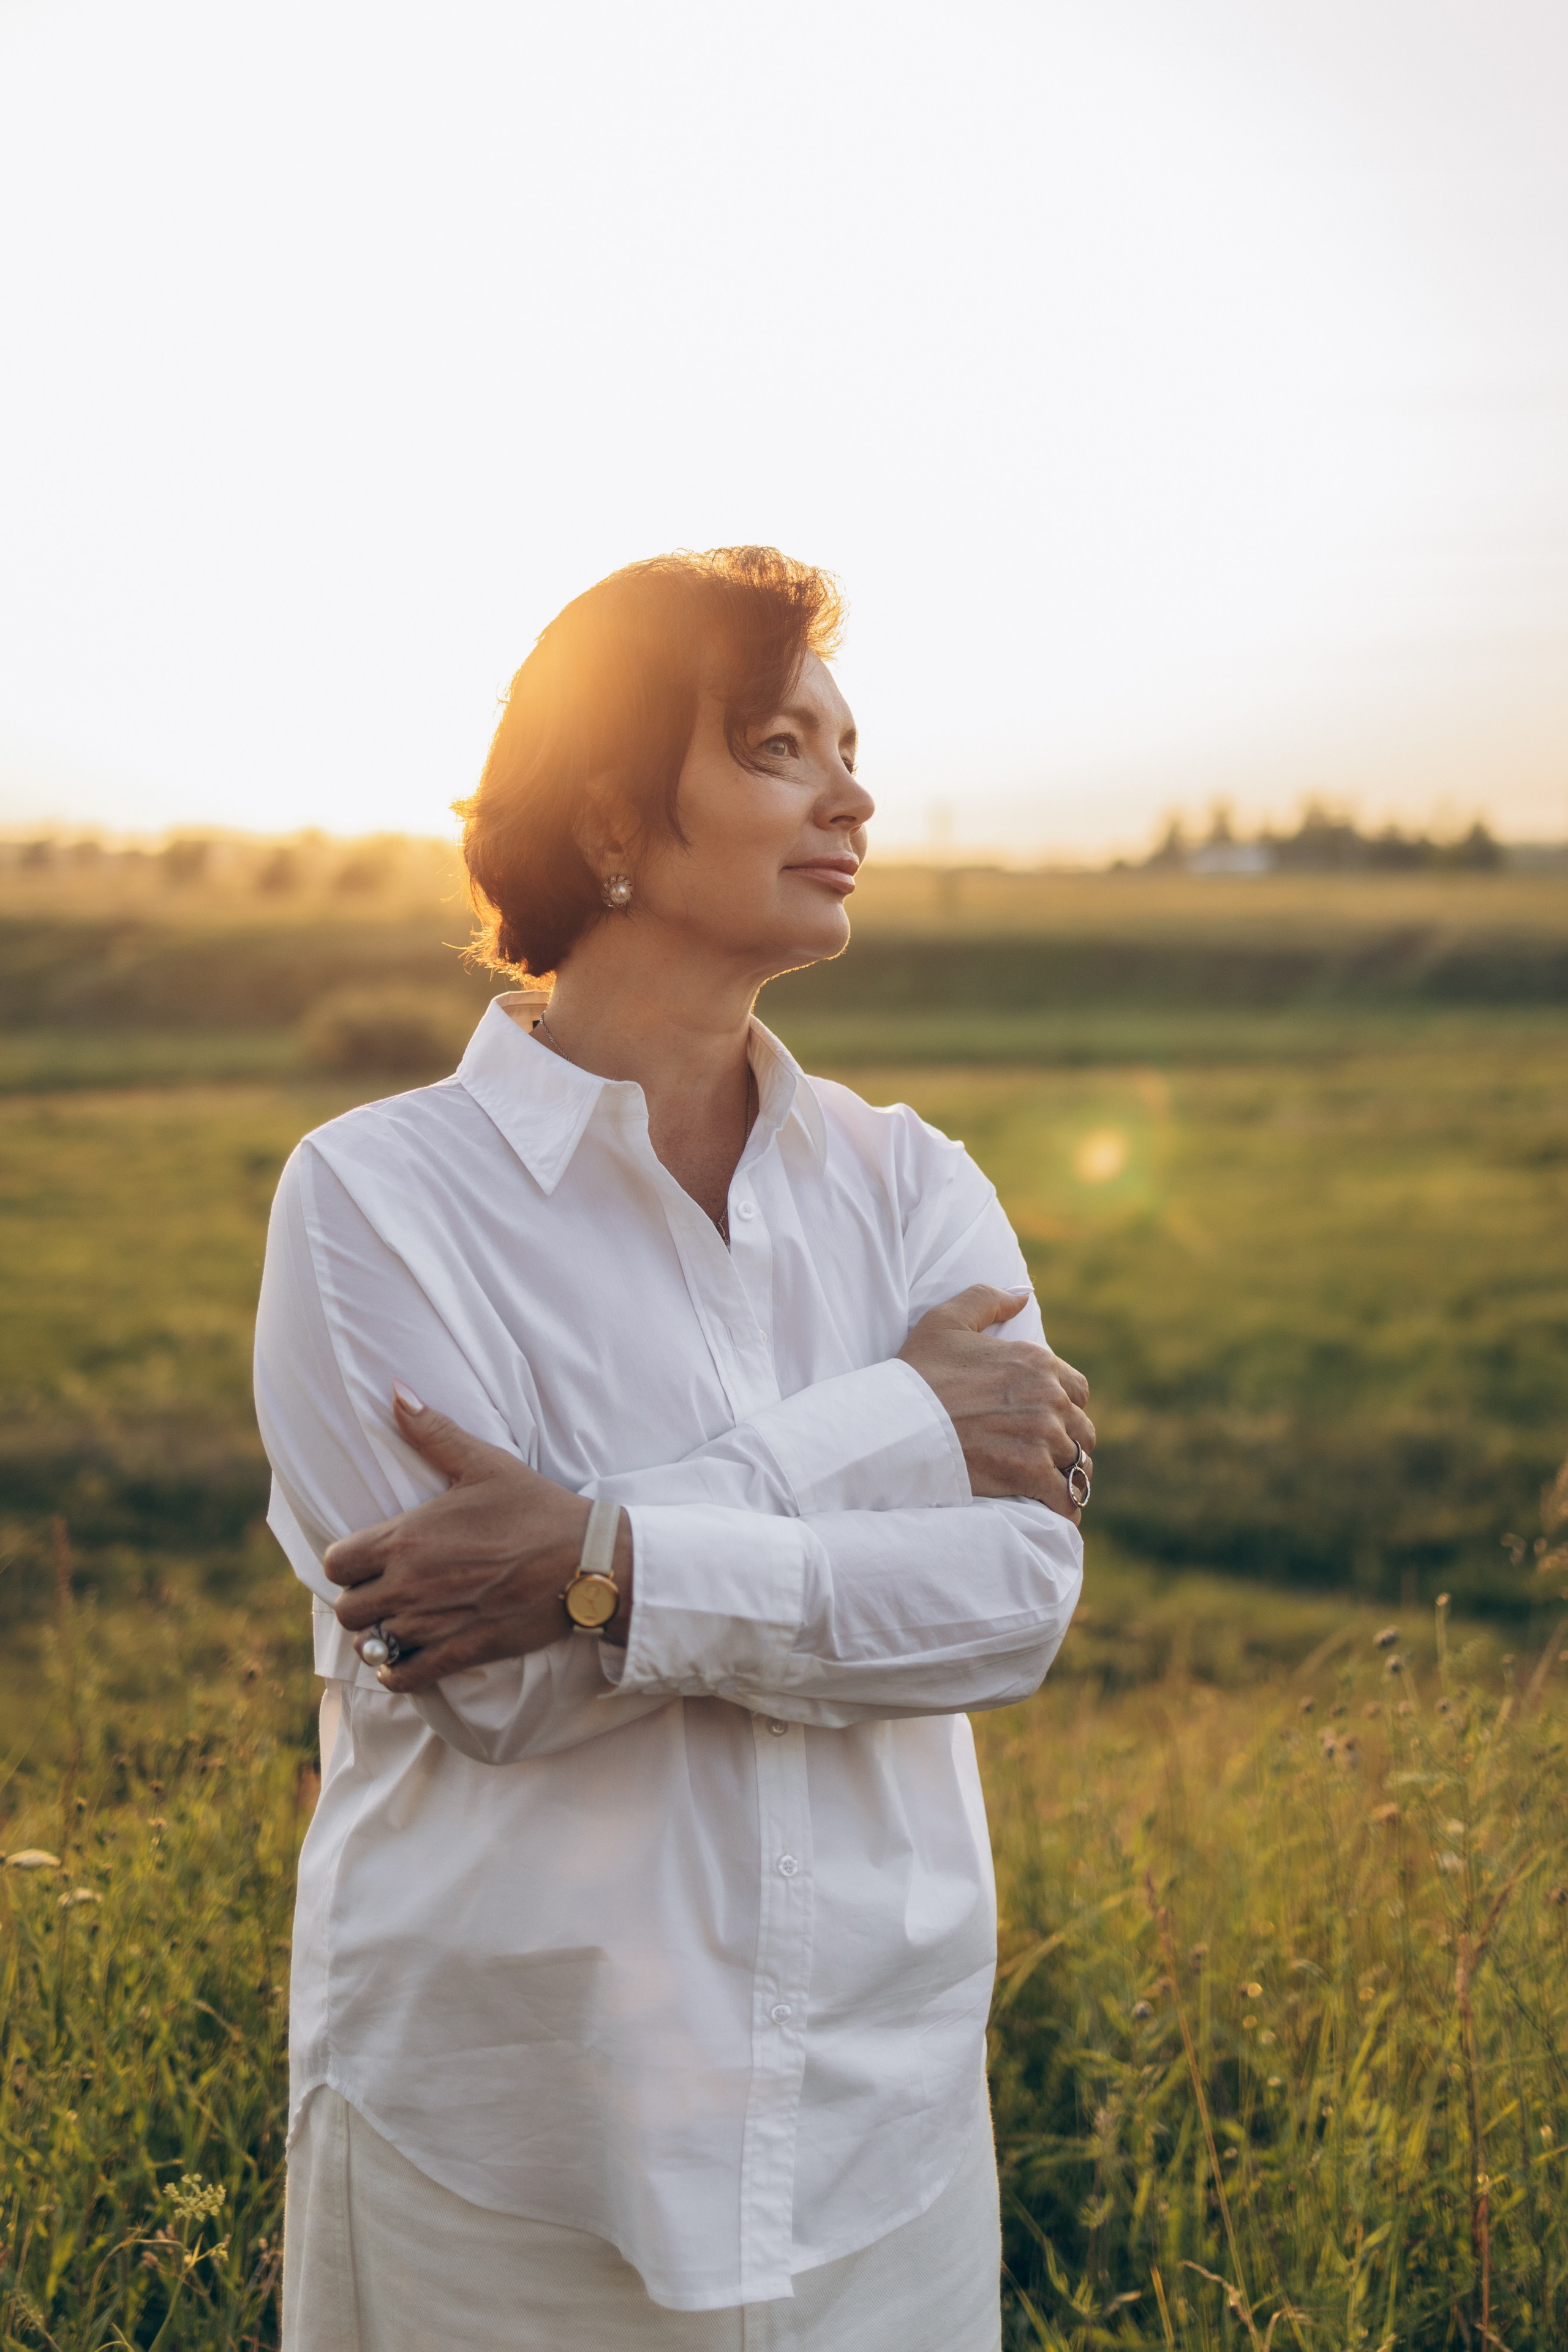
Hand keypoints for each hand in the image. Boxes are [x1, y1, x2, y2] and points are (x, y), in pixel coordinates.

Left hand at [323, 1389, 633, 1691]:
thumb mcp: (484, 1463)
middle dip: (360, 1600)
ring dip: (377, 1634)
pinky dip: (396, 1671)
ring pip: (370, 1644)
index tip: (366, 1559)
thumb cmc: (534, 1507)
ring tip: (395, 1621)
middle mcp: (410, 1585)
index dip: (345, 1562)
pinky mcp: (460, 1652)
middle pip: (346, 1609)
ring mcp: (433, 1623)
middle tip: (383, 1590)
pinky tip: (406, 1656)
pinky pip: (402, 1676)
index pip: (335, 1563)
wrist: (585, 1559)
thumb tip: (396, 1391)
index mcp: (407, 1539)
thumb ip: (433, 1431)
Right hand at [898, 1286, 1092, 1518]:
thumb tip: (1024, 1297)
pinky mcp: (1030, 1473)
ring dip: (1066, 1477)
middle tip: (1042, 1458)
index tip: (1044, 1422)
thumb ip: (988, 1301)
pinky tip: (1055, 1512)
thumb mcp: (947, 1321)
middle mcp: (1049, 1398)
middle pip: (1081, 1431)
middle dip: (1066, 1445)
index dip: (1064, 1408)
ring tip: (1049, 1487)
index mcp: (1037, 1362)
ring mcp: (1042, 1436)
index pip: (1078, 1391)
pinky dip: (1064, 1508)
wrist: (898, 1421)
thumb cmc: (918, 1373)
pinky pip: (1065, 1498)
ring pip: (1077, 1465)